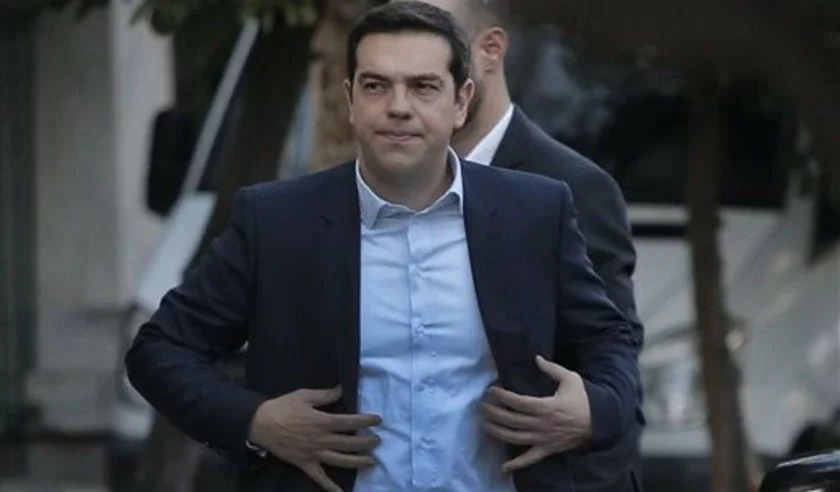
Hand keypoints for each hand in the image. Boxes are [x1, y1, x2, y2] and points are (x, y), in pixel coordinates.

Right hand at [248, 385, 381, 491]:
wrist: (261, 424)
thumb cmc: (283, 407)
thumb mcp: (305, 395)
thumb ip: (325, 395)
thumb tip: (342, 389)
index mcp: (323, 422)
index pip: (350, 423)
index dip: (366, 421)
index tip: (378, 420)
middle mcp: (322, 440)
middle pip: (349, 443)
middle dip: (367, 442)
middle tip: (378, 441)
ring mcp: (314, 454)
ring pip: (341, 460)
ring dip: (358, 462)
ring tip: (372, 462)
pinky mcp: (305, 464)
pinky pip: (320, 478)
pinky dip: (330, 487)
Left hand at [481, 355, 591, 471]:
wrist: (600, 422)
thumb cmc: (583, 399)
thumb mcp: (570, 379)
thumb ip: (551, 369)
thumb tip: (536, 358)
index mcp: (546, 407)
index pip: (518, 402)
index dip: (502, 396)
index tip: (491, 391)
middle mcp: (541, 424)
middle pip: (512, 420)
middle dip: (494, 413)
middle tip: (482, 407)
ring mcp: (543, 439)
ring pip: (515, 438)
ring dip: (498, 433)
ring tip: (485, 425)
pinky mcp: (547, 450)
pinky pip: (530, 459)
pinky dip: (517, 464)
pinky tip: (504, 467)